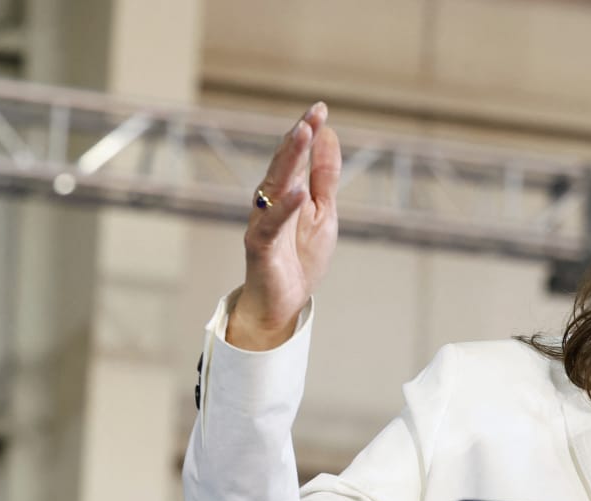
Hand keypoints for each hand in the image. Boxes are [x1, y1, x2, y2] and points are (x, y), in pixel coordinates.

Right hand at [228, 102, 340, 350]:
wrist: (284, 302)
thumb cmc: (299, 256)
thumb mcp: (324, 212)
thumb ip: (325, 177)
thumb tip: (330, 136)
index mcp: (287, 192)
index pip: (297, 156)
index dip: (307, 132)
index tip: (320, 108)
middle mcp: (271, 201)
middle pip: (283, 164)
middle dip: (297, 138)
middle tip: (311, 114)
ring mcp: (263, 222)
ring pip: (273, 184)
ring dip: (288, 159)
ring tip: (303, 134)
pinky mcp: (260, 245)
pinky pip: (270, 223)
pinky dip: (285, 207)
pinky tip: (299, 191)